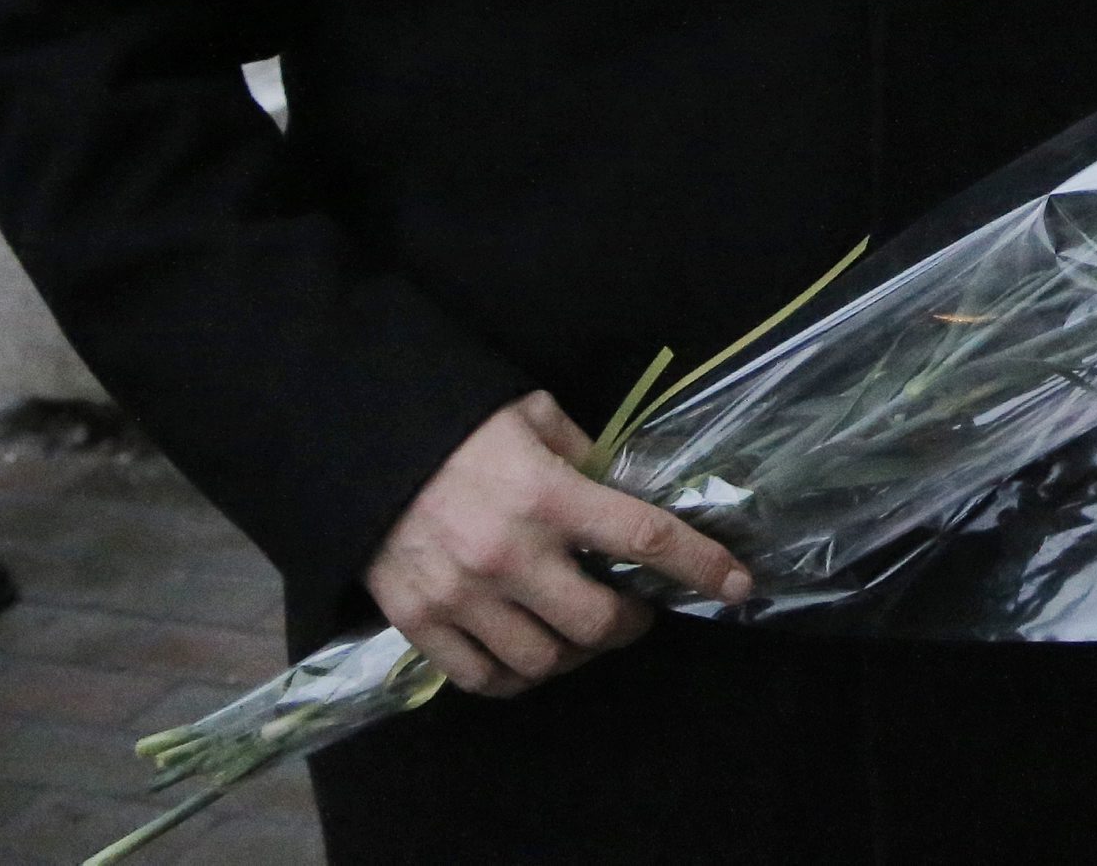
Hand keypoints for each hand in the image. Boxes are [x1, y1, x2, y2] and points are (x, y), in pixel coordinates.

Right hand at [365, 393, 755, 698]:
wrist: (357, 443)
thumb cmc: (456, 426)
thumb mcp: (531, 417)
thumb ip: (585, 456)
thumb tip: (627, 489)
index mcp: (547, 494)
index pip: (643, 536)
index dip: (700, 565)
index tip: (738, 585)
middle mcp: (509, 553)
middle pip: (597, 625)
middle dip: (630, 624)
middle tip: (633, 610)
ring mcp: (462, 595)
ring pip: (544, 662)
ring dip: (574, 654)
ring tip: (577, 631)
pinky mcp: (420, 622)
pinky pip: (484, 678)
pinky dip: (516, 675)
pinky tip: (527, 650)